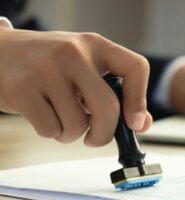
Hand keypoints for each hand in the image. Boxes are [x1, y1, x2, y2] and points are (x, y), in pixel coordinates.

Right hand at [0, 28, 151, 145]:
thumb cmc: (52, 65)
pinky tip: (43, 113)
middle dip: (104, 134)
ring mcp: (47, 69)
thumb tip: (141, 124)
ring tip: (60, 116)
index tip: (135, 123)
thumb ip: (114, 94)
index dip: (140, 100)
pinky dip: (51, 131)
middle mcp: (74, 53)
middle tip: (95, 139)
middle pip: (108, 107)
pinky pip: (50, 129)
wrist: (1, 52)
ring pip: (77, 125)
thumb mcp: (86, 69)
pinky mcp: (22, 88)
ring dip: (71, 133)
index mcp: (96, 45)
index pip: (136, 67)